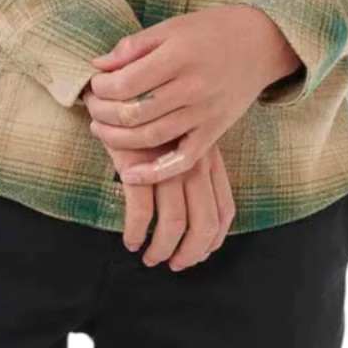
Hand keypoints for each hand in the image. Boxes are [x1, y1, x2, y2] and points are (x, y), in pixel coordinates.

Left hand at [83, 4, 299, 188]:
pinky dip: (155, 172)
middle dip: (102, 113)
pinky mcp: (214, 132)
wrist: (259, 43)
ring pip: (152, 137)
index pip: (126, 82)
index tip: (93, 85)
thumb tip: (99, 66)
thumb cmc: (211, 30)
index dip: (101, 88)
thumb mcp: (171, 27)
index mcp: (178, 56)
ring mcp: (204, 113)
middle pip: (134, 112)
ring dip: (118, 139)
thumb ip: (134, 46)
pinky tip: (130, 174)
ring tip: (100, 129)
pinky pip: (182, 160)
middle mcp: (192, 87)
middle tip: (90, 107)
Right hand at [85, 99, 235, 269]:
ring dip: (162, 249)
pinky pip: (141, 212)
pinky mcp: (138, 162)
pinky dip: (135, 232)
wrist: (124, 82)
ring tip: (149, 257)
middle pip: (204, 222)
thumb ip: (193, 164)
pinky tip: (130, 239)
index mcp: (209, 156)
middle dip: (191, 252)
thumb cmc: (152, 110)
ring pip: (174, 223)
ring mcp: (166, 161)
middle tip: (174, 264)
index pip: (224, 208)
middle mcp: (193, 161)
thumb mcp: (182, 133)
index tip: (199, 253)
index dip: (214, 239)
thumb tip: (192, 213)